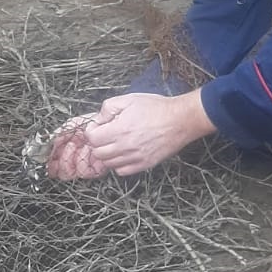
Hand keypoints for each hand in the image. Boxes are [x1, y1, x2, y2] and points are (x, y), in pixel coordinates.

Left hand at [46, 90, 215, 179]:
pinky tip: (124, 153)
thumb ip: (108, 108)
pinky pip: (122, 171)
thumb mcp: (129, 99)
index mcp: (119, 130)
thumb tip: (98, 119)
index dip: (91, 131)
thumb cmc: (156, 108)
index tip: (98, 126)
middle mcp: (125, 147)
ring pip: (109, 164)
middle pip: (98, 153)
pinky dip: (118, 164)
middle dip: (97, 143)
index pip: (92, 138)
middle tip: (105, 134)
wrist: (180, 119)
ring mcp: (135, 158)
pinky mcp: (144, 164)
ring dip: (107, 154)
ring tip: (115, 143)